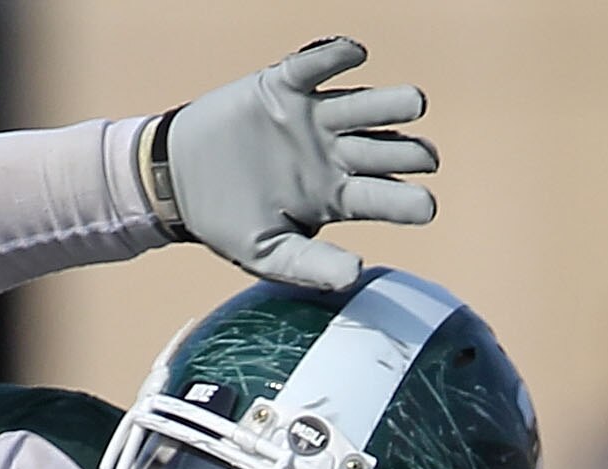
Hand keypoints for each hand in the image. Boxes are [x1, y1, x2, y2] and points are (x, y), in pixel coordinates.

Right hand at [164, 38, 438, 293]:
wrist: (180, 183)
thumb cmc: (230, 224)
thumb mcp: (269, 254)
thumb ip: (312, 264)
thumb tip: (356, 274)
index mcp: (338, 198)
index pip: (381, 199)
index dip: (406, 202)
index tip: (427, 206)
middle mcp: (334, 155)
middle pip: (382, 149)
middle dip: (406, 151)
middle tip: (426, 157)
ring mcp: (312, 118)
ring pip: (360, 107)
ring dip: (389, 104)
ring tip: (414, 104)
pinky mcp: (283, 85)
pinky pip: (313, 67)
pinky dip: (333, 58)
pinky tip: (355, 55)